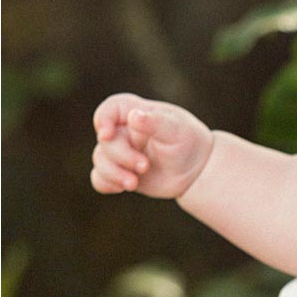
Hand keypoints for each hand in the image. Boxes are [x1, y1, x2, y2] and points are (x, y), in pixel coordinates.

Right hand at [91, 93, 213, 198]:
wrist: (197, 170)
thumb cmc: (188, 142)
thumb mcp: (177, 130)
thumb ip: (156, 122)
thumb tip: (134, 116)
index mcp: (137, 113)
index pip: (111, 108)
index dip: (103, 119)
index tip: (107, 134)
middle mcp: (124, 132)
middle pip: (106, 141)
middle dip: (122, 156)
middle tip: (145, 166)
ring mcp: (121, 153)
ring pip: (100, 160)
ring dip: (113, 173)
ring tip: (134, 183)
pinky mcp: (120, 172)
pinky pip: (100, 178)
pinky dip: (106, 183)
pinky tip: (122, 188)